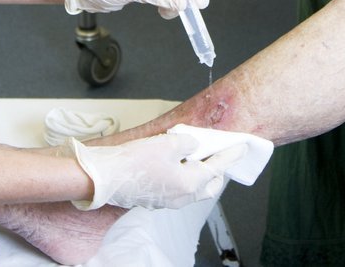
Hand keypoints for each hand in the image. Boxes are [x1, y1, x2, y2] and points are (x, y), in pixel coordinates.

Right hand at [68, 133, 246, 209]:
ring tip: (198, 156)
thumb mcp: (168, 143)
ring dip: (199, 174)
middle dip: (217, 170)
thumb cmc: (133, 162)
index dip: (231, 155)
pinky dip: (183, 176)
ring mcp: (166, 201)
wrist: (103, 178)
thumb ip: (188, 142)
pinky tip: (176, 163)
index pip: (218, 168)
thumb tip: (193, 145)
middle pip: (209, 186)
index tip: (242, 147)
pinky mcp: (153, 198)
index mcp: (190, 184)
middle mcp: (181, 197)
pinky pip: (176, 189)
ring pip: (192, 189)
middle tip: (220, 153)